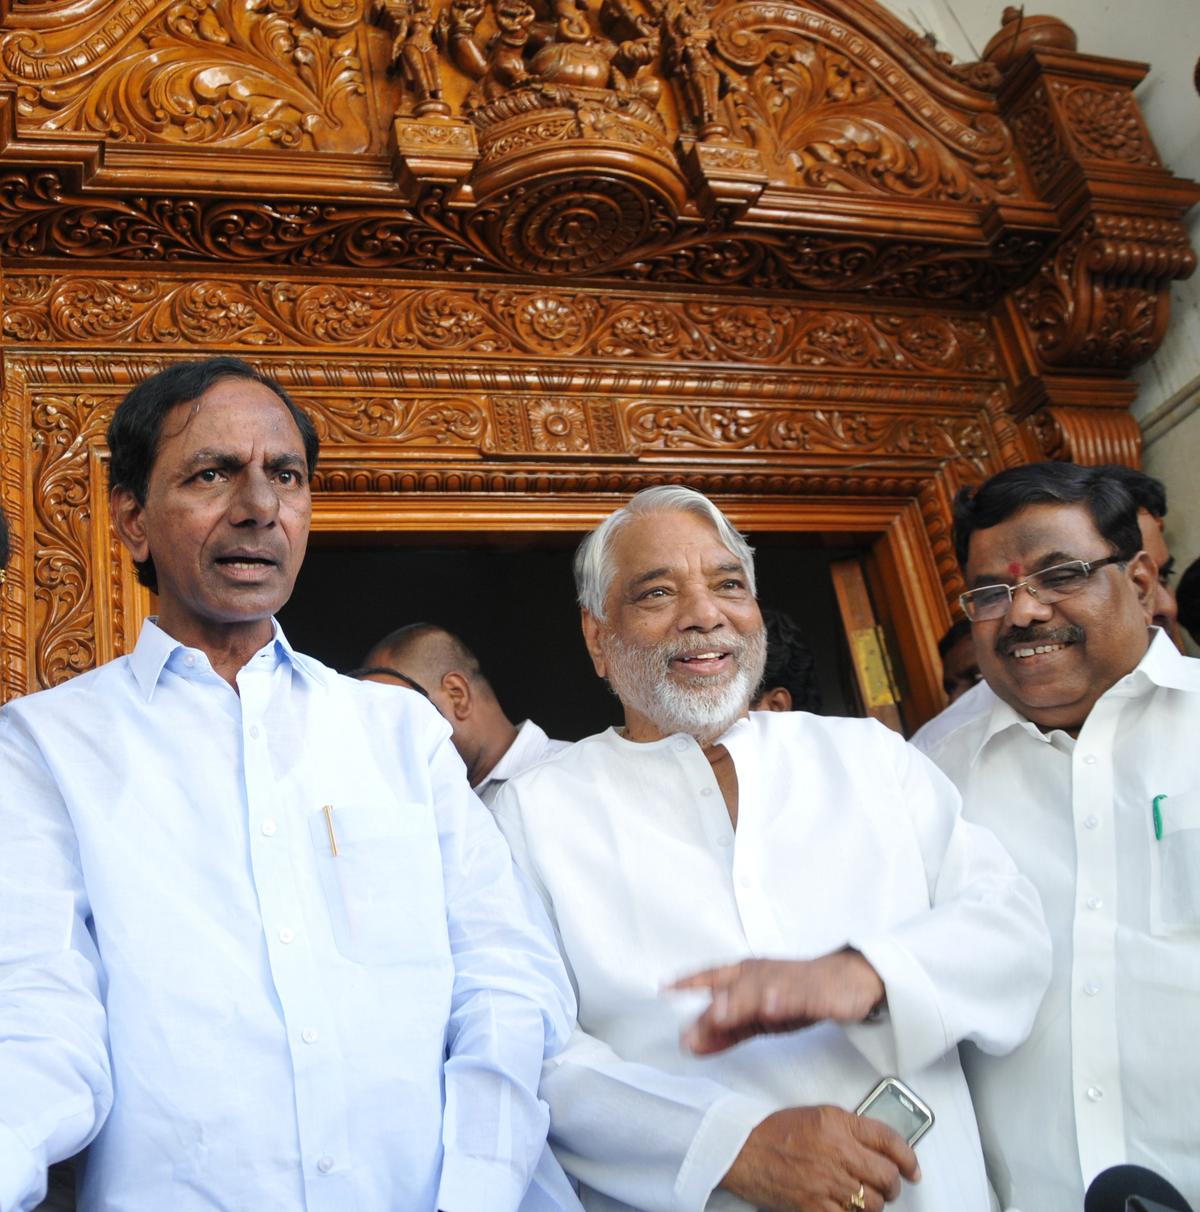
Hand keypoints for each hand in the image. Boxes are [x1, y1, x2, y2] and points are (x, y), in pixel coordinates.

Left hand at [672, 951, 884, 1054]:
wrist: (849, 981)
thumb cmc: (797, 994)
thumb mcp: (757, 1016)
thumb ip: (724, 1030)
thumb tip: (688, 1044)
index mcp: (747, 976)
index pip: (713, 976)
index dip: (691, 981)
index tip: (666, 988)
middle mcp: (764, 974)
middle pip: (736, 986)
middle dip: (717, 1003)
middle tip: (696, 1021)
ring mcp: (790, 982)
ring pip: (763, 989)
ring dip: (741, 1000)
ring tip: (722, 1014)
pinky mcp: (817, 992)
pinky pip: (800, 996)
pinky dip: (785, 1000)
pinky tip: (772, 1008)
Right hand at [722, 1105, 918, 1211]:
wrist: (743, 1151)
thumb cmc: (776, 1132)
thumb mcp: (817, 1116)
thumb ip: (849, 1129)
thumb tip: (879, 1149)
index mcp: (837, 1123)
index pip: (888, 1139)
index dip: (907, 1157)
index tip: (912, 1168)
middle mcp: (837, 1150)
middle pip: (886, 1176)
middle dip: (892, 1185)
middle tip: (887, 1186)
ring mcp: (827, 1181)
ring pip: (873, 1203)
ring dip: (873, 1203)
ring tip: (862, 1197)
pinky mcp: (816, 1206)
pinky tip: (846, 1208)